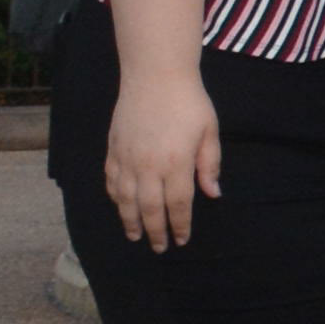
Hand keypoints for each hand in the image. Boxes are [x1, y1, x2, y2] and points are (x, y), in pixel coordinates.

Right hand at [104, 67, 221, 249]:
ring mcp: (127, 159)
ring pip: (126, 200)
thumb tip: (212, 194)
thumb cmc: (189, 102)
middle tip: (159, 248)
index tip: (182, 239)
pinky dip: (115, 199)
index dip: (180, 225)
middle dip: (155, 232)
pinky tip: (121, 207)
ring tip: (135, 236)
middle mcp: (148, 166)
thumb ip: (209, 164)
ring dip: (131, 221)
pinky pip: (112, 182)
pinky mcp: (113, 150)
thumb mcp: (209, 131)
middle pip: (150, 209)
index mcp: (176, 163)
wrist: (155, 76)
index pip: (178, 205)